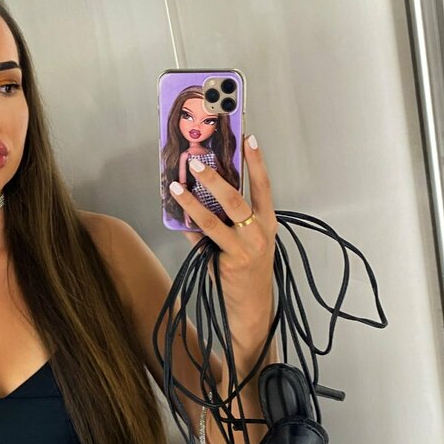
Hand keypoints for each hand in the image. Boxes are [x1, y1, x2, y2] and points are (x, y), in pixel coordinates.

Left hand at [168, 133, 277, 324]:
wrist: (254, 304)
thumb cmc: (248, 270)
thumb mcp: (245, 241)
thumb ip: (226, 220)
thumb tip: (199, 196)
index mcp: (267, 222)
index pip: (264, 186)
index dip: (257, 162)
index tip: (249, 139)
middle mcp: (259, 232)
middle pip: (236, 199)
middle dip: (216, 178)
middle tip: (198, 161)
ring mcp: (244, 248)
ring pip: (216, 219)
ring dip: (194, 200)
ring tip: (178, 185)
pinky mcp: (229, 261)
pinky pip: (204, 239)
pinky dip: (189, 225)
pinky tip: (176, 213)